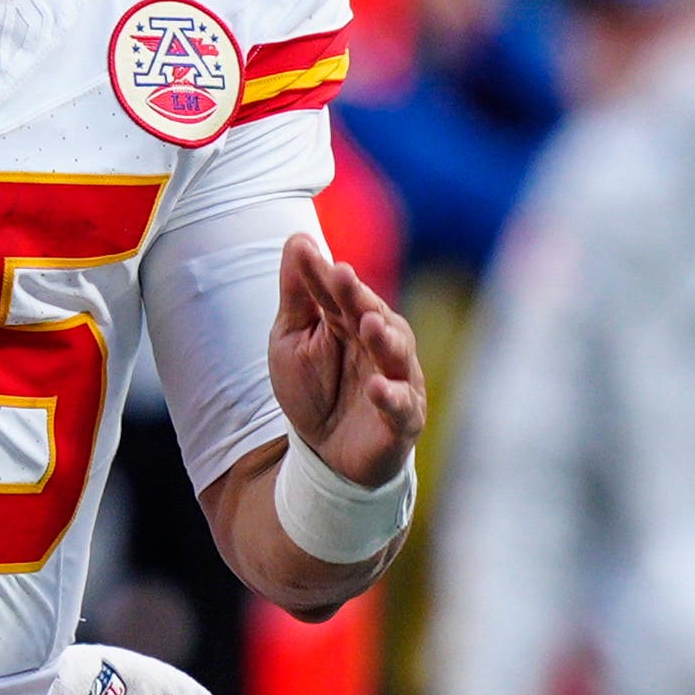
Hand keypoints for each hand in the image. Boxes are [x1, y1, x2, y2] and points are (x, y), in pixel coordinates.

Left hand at [268, 230, 425, 486]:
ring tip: (368, 324)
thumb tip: (298, 240)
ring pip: (397, 354)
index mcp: (352, 321)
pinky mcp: (402, 419)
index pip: (340, 294)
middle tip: (342, 276)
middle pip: (372, 315)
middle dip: (358, 297)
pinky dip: (392, 397)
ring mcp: (396, 380)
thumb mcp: (292, 339)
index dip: (326, 276)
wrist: (325, 455)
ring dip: (384, 339)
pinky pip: (402, 406)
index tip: (309, 254)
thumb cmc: (313, 390)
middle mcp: (380, 345)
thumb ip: (299, 294)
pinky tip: (377, 388)